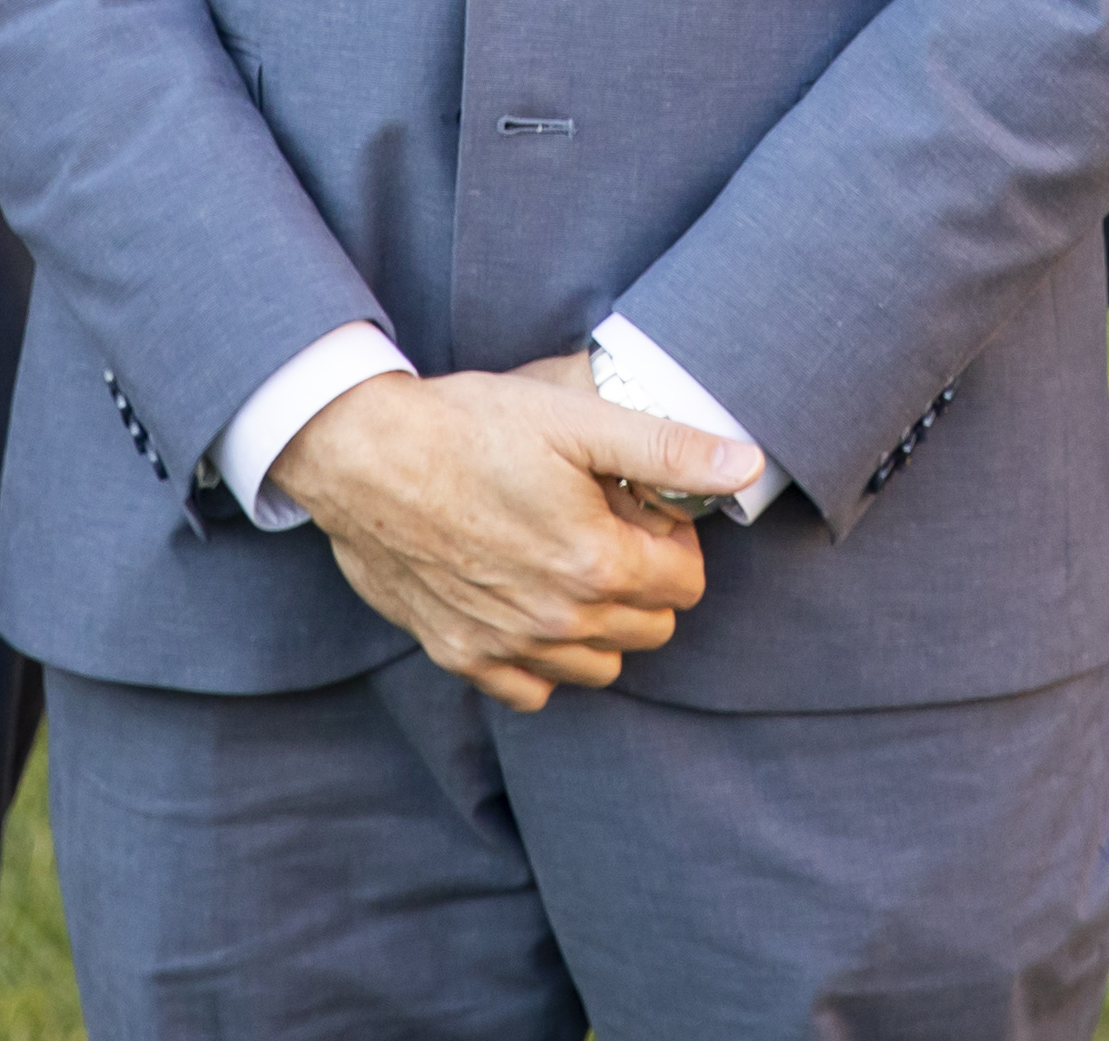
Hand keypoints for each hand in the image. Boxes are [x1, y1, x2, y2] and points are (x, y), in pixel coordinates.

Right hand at [275, 353, 762, 711]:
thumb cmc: (467, 427)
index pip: (687, 582)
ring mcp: (507, 646)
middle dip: (645, 581)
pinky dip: (543, 658)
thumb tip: (744, 464)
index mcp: (597, 564)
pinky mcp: (461, 656)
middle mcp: (558, 620)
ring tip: (570, 564)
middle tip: (607, 528)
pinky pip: (532, 690)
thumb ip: (667, 449)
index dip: (673, 539)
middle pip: (652, 628)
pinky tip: (528, 604)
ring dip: (602, 623)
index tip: (641, 508)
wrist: (363, 455)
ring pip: (600, 666)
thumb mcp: (575, 419)